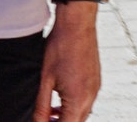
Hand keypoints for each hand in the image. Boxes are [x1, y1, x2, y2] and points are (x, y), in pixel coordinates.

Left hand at [36, 1, 100, 120]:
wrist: (77, 24)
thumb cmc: (59, 48)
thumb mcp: (45, 79)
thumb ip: (42, 106)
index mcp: (78, 100)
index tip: (40, 121)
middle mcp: (90, 98)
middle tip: (43, 118)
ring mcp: (95, 89)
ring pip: (82, 113)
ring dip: (67, 116)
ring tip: (50, 110)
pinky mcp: (96, 81)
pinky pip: (86, 101)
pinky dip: (74, 105)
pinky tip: (60, 97)